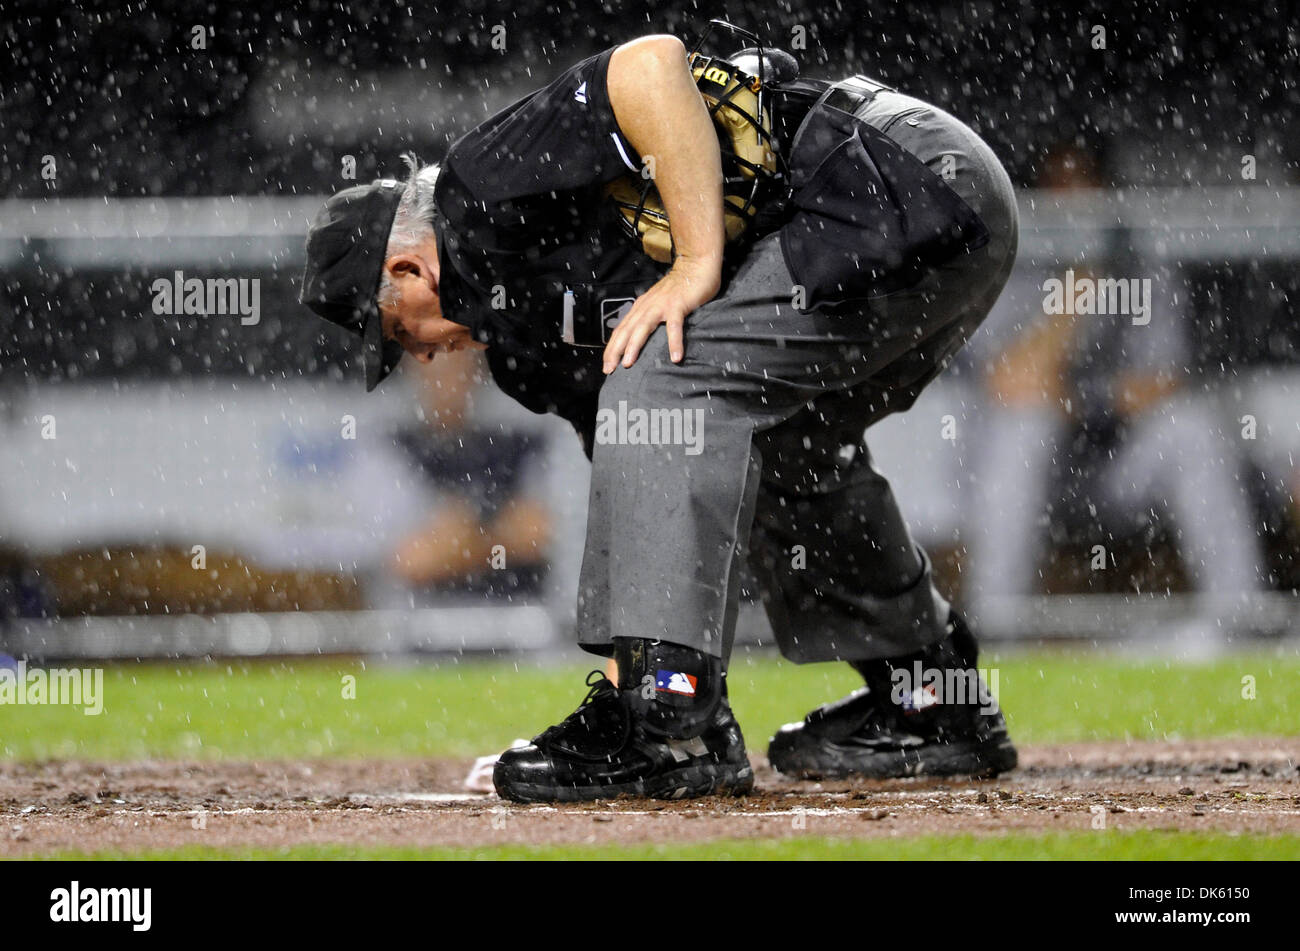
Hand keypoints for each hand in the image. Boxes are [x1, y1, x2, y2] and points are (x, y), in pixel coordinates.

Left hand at [602, 257, 720, 372]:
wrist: (695, 265)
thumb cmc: (679, 289)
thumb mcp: (658, 303)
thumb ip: (650, 318)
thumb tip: (642, 338)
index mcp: (641, 307)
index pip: (621, 329)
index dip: (612, 347)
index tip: (607, 365)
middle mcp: (647, 306)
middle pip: (626, 330)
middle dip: (615, 350)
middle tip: (609, 369)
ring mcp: (661, 305)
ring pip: (643, 327)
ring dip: (634, 346)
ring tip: (628, 364)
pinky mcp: (678, 305)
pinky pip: (674, 326)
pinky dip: (674, 342)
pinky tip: (675, 357)